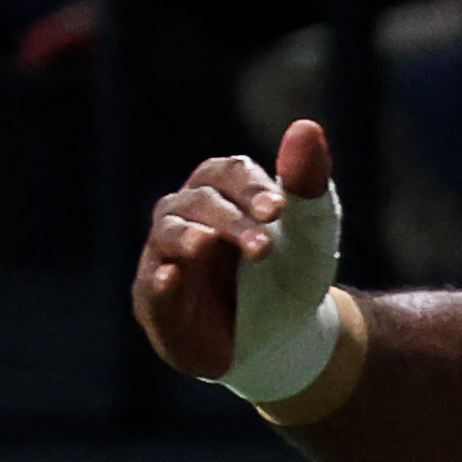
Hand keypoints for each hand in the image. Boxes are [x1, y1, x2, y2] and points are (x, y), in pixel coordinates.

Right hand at [131, 116, 332, 384]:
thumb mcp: (312, 231)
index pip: (226, 173)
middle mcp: (186, 218)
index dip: (249, 187)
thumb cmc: (293, 272)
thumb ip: (308, 183)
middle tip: (264, 247)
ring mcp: (167, 258)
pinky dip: (158, 282)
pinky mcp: (157, 303)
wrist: (289, 335)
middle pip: (198, 204)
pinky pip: (149, 288)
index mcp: (221, 193)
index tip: (278, 208)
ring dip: (187, 238)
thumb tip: (307, 126)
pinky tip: (170, 277)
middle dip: (231, 221)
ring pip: (166, 236)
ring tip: (206, 243)